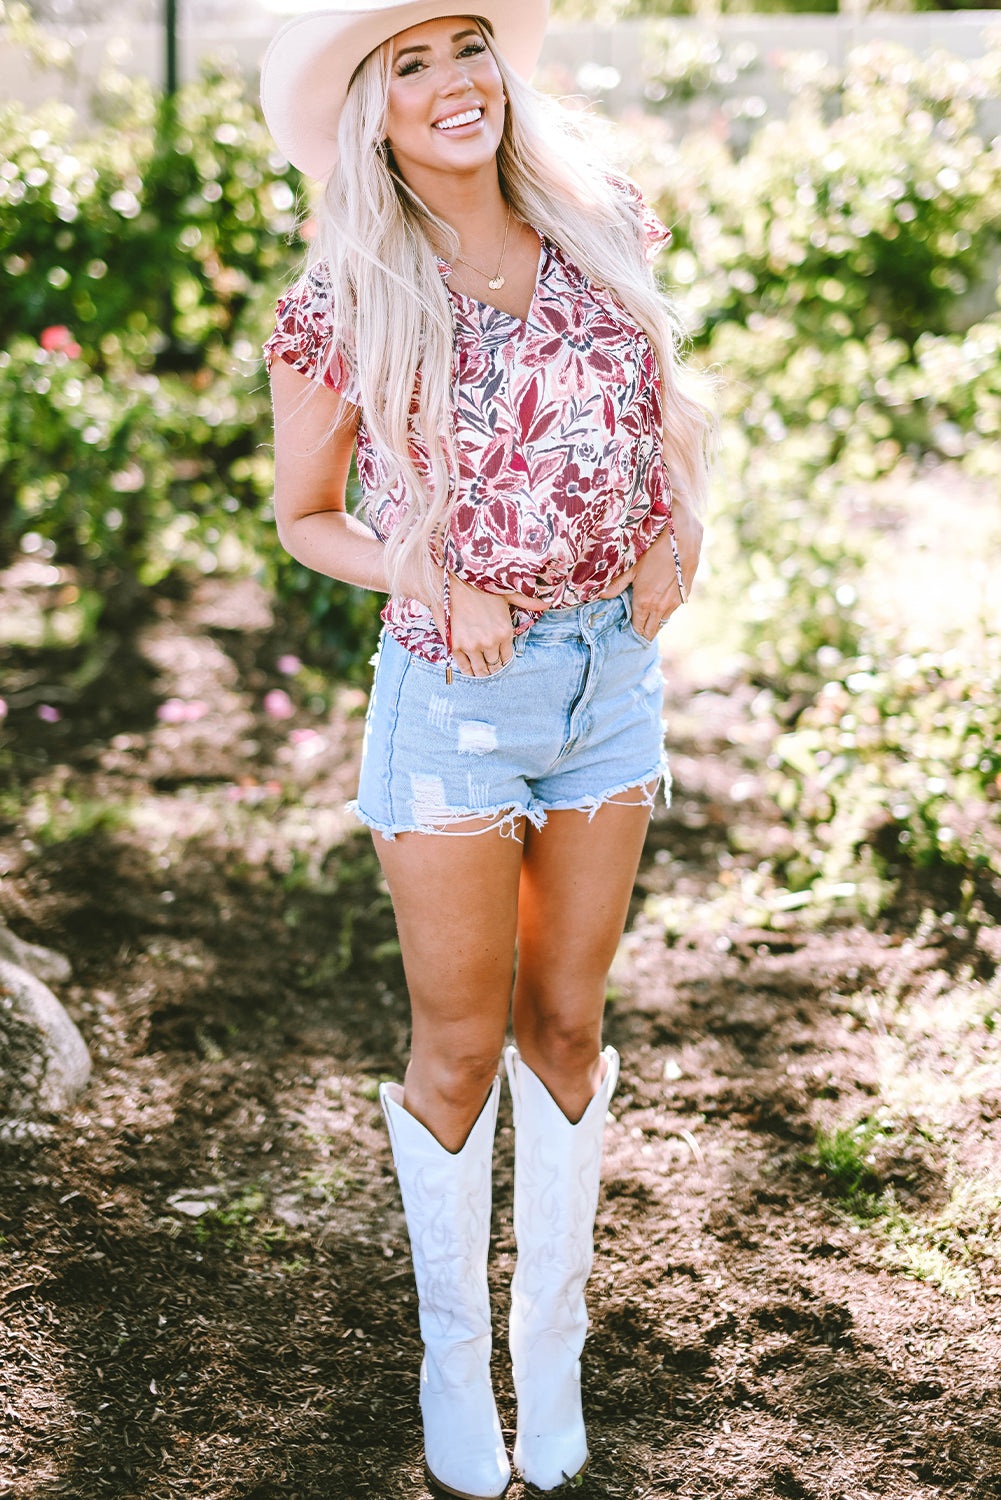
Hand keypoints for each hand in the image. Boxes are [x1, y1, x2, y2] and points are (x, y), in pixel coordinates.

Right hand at [405, 561, 549, 677]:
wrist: (453, 582)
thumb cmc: (480, 586)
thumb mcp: (507, 592)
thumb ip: (527, 602)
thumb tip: (548, 603)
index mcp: (504, 631)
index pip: (507, 658)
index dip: (504, 661)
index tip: (501, 662)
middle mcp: (490, 642)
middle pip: (494, 666)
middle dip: (494, 669)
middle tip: (491, 670)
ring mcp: (472, 645)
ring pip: (480, 670)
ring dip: (482, 673)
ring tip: (482, 674)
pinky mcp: (455, 646)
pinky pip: (463, 667)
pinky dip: (467, 671)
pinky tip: (469, 671)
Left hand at [599, 505, 702, 640]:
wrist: (682, 538)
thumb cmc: (654, 550)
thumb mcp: (632, 567)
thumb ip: (617, 585)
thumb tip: (600, 595)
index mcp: (644, 603)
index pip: (638, 629)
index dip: (633, 630)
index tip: (628, 627)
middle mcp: (660, 607)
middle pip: (651, 631)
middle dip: (644, 629)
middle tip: (637, 624)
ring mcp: (675, 603)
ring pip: (663, 621)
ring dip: (656, 620)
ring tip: (648, 613)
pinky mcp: (685, 595)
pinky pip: (673, 610)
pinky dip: (666, 609)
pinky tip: (661, 599)